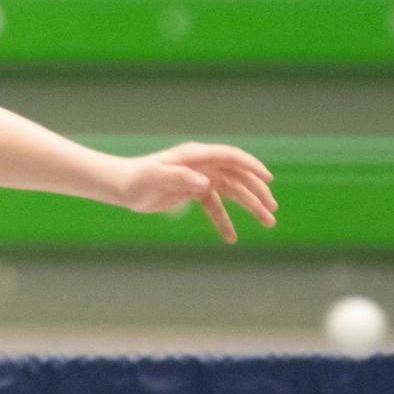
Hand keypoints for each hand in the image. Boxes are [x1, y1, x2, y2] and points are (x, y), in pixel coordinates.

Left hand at [114, 142, 276, 243]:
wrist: (121, 187)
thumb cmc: (136, 179)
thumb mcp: (155, 178)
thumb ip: (180, 177)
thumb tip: (206, 183)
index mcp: (195, 156)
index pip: (230, 157)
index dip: (251, 166)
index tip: (268, 179)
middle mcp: (201, 165)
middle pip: (238, 176)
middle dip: (257, 192)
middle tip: (272, 210)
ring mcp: (199, 178)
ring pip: (232, 192)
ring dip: (250, 206)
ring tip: (268, 223)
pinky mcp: (193, 191)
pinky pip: (215, 206)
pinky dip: (224, 220)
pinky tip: (231, 237)